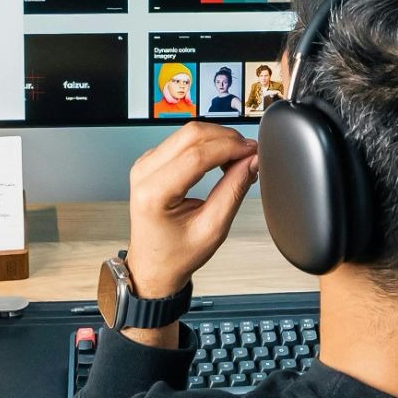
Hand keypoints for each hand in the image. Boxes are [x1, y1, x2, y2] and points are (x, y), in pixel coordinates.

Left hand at [125, 122, 258, 299]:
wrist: (153, 265)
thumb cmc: (175, 254)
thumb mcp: (212, 229)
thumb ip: (233, 191)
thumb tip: (251, 161)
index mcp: (154, 193)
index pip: (197, 155)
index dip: (230, 148)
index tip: (252, 151)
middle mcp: (144, 173)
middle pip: (191, 135)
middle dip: (226, 138)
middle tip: (249, 153)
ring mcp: (145, 164)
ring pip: (187, 132)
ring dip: (218, 139)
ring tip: (238, 158)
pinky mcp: (152, 161)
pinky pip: (182, 140)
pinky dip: (207, 144)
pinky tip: (222, 158)